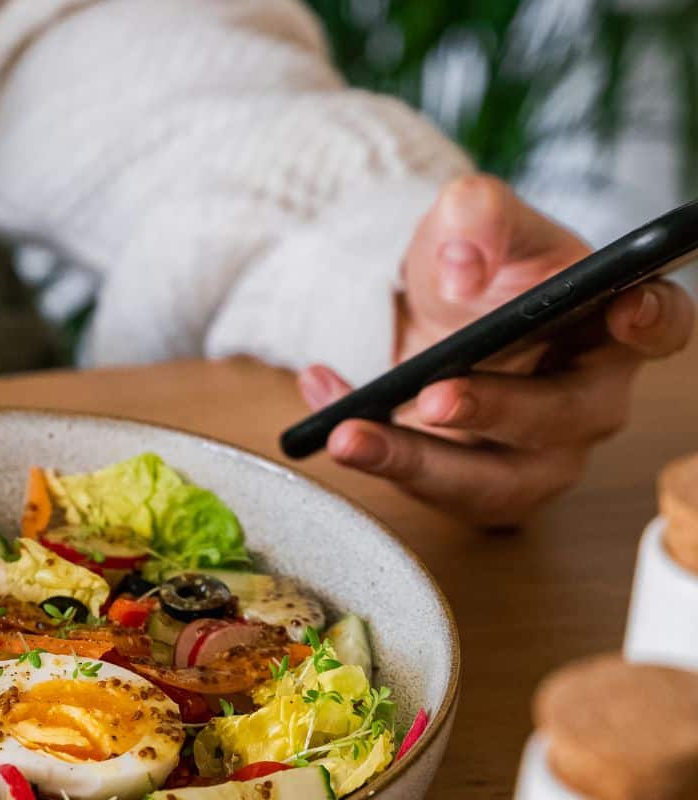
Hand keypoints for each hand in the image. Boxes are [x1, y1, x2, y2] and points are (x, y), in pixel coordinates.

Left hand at [299, 175, 694, 525]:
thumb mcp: (467, 217)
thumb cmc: (472, 266)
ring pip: (495, 482)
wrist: (424, 312)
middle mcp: (585, 397)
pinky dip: (374, 457)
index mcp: (605, 323)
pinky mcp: (479, 485)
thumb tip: (462, 267)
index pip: (659, 328)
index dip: (652, 322)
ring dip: (417, 463)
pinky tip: (327, 417)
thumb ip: (475, 216)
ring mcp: (536, 453)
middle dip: (495, 411)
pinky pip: (430, 490)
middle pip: (564, 418)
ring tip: (349, 434)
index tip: (625, 309)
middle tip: (434, 397)